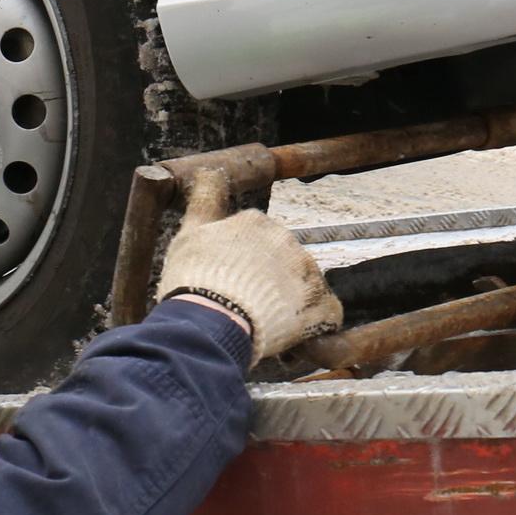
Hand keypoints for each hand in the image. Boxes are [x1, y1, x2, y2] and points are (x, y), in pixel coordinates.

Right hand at [155, 183, 342, 361]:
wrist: (210, 321)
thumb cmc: (194, 279)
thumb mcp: (188, 233)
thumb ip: (204, 200)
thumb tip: (208, 173)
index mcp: (256, 222)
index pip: (256, 240)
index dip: (243, 265)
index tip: (229, 283)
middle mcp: (286, 239)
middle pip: (281, 263)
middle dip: (268, 284)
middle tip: (242, 308)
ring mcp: (307, 272)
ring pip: (303, 289)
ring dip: (288, 307)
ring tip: (260, 328)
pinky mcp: (322, 305)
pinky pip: (326, 316)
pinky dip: (313, 329)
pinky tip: (290, 342)